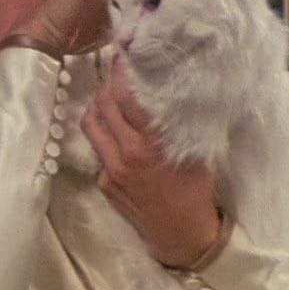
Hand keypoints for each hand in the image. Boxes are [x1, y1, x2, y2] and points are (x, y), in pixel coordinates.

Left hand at [81, 59, 222, 267]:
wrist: (181, 234)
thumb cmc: (196, 190)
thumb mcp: (197, 151)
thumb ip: (180, 122)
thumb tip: (172, 88)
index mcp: (153, 143)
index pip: (128, 96)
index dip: (122, 72)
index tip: (123, 56)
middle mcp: (128, 153)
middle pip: (103, 104)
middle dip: (108, 84)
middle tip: (116, 75)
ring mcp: (112, 169)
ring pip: (91, 124)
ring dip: (98, 106)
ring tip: (109, 98)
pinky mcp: (104, 182)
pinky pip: (98, 149)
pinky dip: (105, 136)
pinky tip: (118, 135)